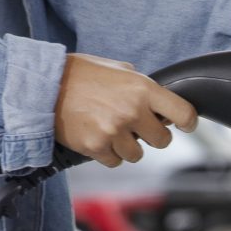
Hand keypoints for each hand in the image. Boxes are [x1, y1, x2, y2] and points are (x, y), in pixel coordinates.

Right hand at [54, 54, 196, 166]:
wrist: (44, 84)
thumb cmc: (79, 74)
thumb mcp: (117, 69)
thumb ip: (141, 85)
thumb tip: (159, 102)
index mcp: (142, 88)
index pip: (183, 113)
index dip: (187, 122)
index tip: (184, 125)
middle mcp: (132, 111)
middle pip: (163, 141)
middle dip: (152, 135)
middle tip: (136, 127)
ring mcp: (114, 131)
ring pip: (137, 154)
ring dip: (127, 146)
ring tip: (110, 129)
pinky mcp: (96, 146)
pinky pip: (115, 161)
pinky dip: (108, 154)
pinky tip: (97, 136)